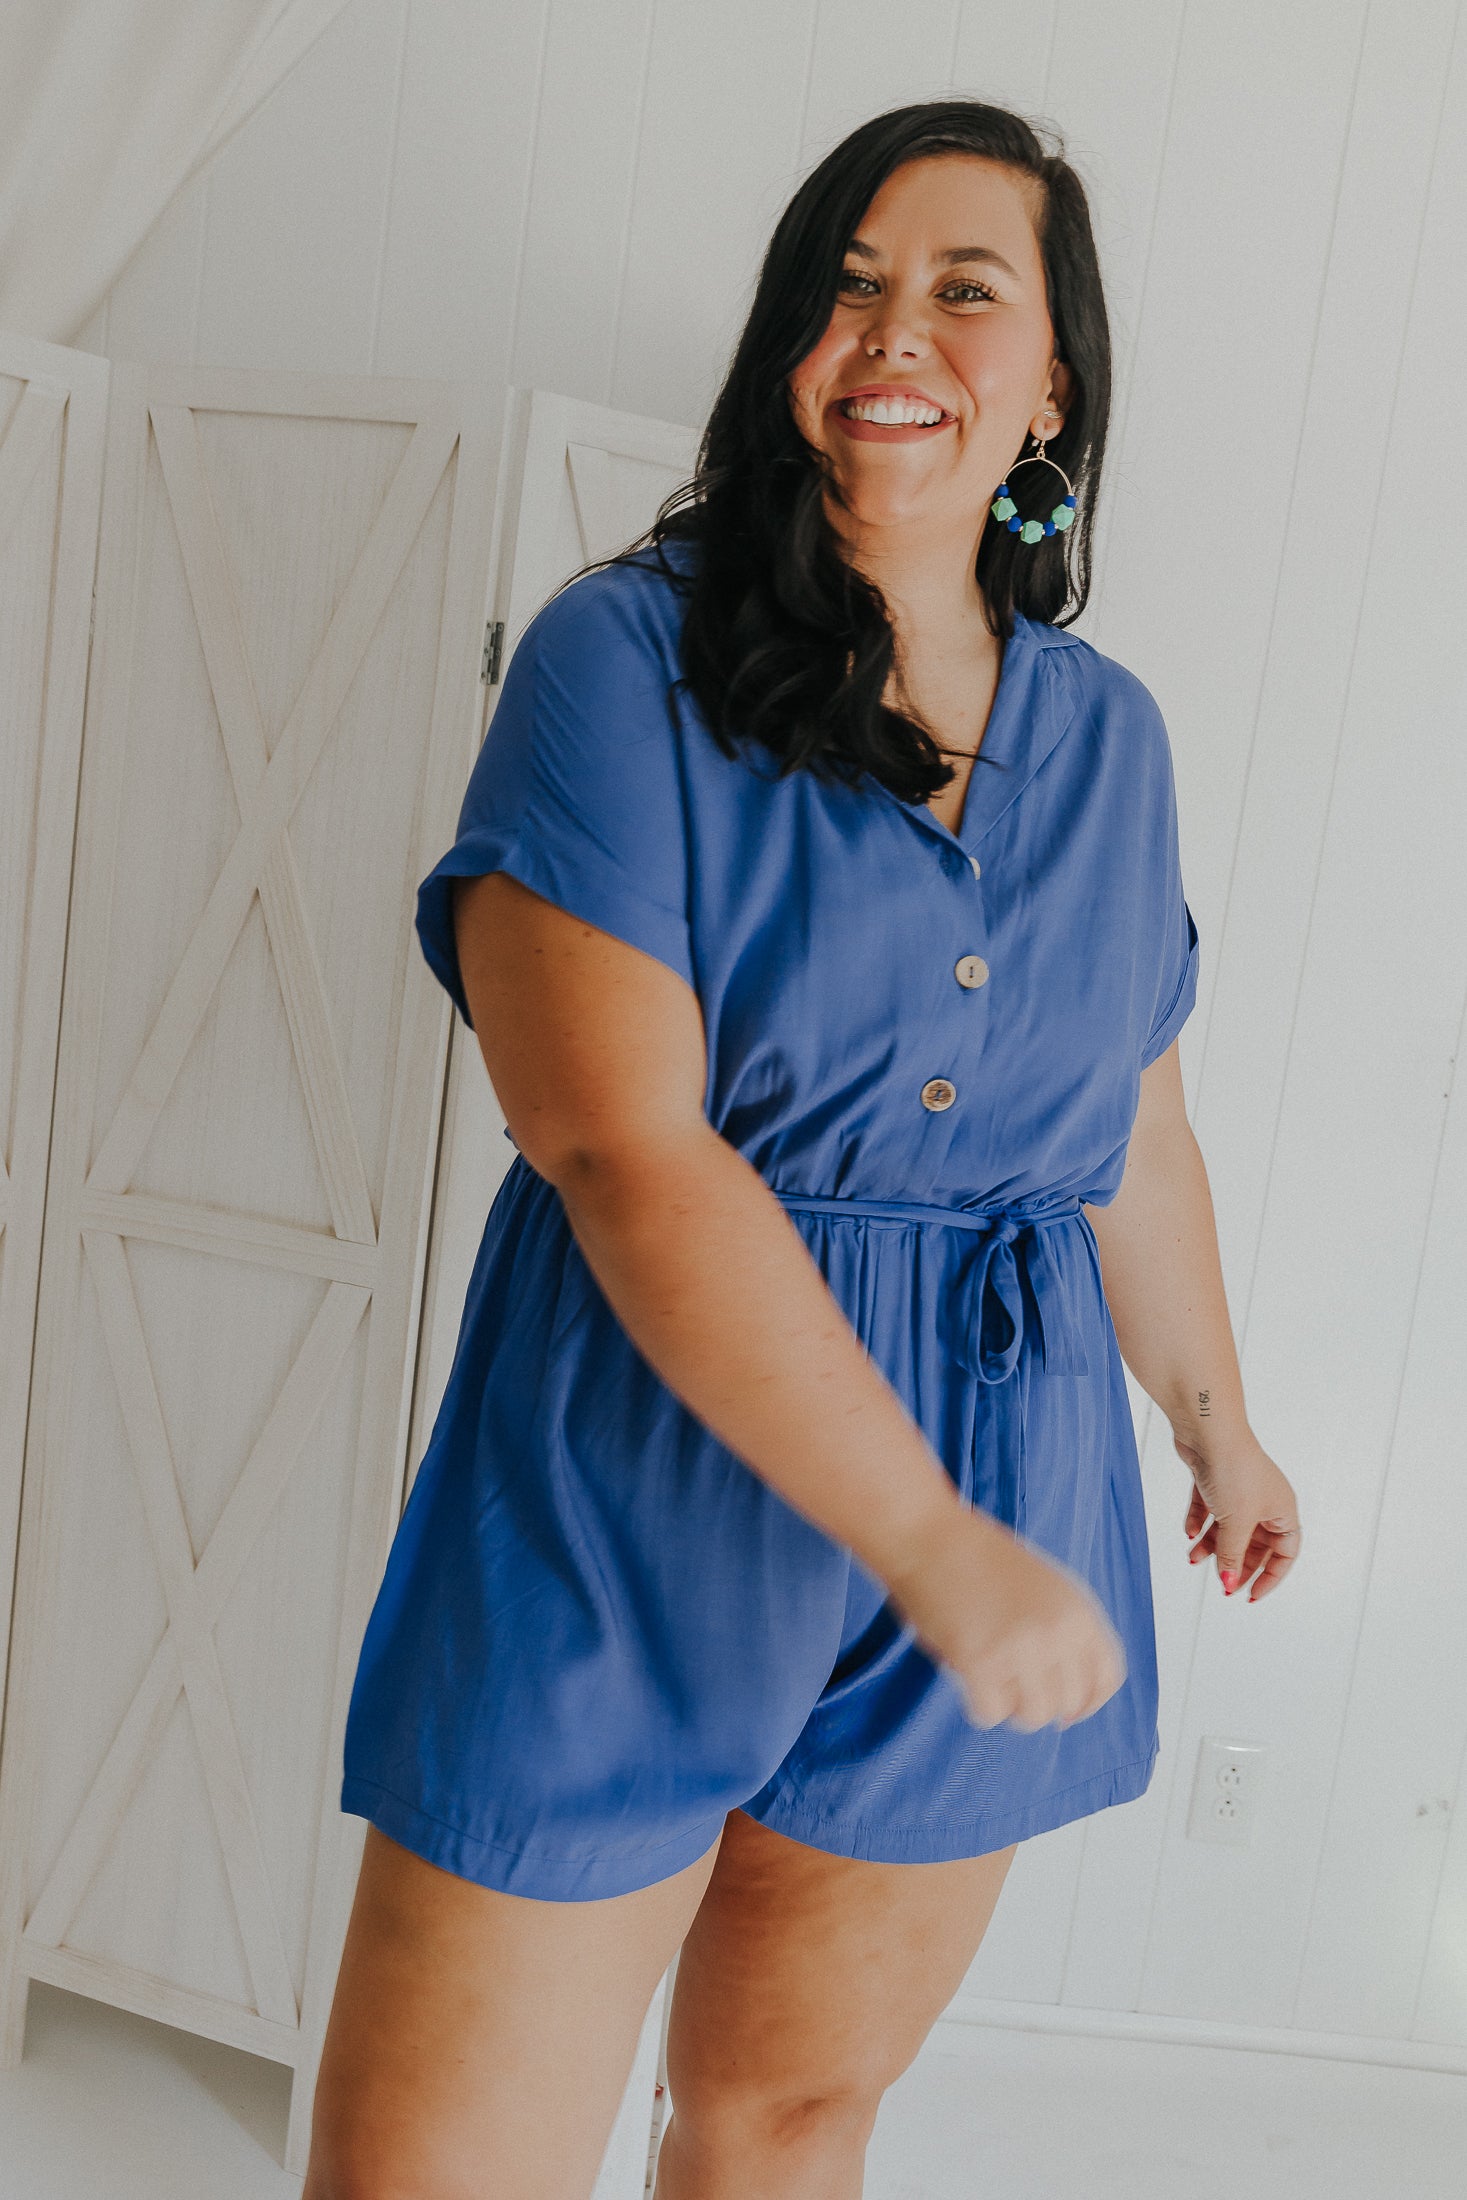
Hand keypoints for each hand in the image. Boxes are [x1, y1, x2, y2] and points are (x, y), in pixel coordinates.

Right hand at [882, 1504, 1126, 1733]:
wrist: (929, 1536)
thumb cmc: (980, 1559)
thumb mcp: (1046, 1586)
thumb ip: (1065, 1630)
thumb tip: (1066, 1694)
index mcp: (1079, 1610)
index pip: (1107, 1677)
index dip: (1089, 1702)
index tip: (1068, 1712)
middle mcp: (1058, 1632)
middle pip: (1069, 1703)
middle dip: (1041, 1703)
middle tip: (1014, 1691)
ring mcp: (1020, 1649)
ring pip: (1033, 1716)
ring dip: (1010, 1707)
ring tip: (990, 1681)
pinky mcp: (980, 1663)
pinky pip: (991, 1714)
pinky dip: (979, 1706)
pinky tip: (968, 1677)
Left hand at [1174, 1431, 1300, 1602]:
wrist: (1209, 1430)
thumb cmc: (1234, 1471)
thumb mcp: (1236, 1523)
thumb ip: (1233, 1557)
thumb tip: (1229, 1583)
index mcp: (1282, 1510)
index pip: (1285, 1553)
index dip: (1270, 1577)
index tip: (1250, 1595)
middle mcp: (1263, 1500)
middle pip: (1253, 1543)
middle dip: (1236, 1564)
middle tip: (1221, 1584)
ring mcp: (1238, 1489)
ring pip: (1227, 1527)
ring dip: (1212, 1545)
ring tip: (1193, 1557)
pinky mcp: (1214, 1479)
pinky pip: (1209, 1509)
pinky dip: (1199, 1522)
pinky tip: (1189, 1532)